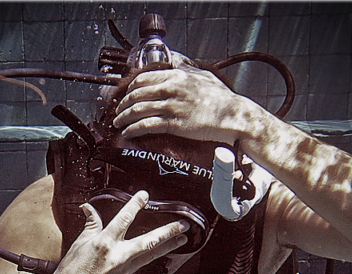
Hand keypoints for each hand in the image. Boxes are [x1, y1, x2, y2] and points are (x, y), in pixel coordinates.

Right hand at [43, 191, 188, 273]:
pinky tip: (163, 251)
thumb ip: (90, 225)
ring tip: (183, 238)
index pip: (123, 219)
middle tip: (183, 225)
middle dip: (168, 232)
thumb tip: (88, 208)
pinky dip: (154, 256)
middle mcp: (117, 256)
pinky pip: (143, 264)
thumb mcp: (79, 243)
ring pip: (151, 254)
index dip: (135, 205)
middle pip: (148, 241)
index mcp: (104, 243)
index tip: (144, 195)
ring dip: (169, 246)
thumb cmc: (71, 271)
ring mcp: (124, 269)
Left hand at [113, 67, 248, 143]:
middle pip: (137, 94)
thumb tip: (176, 62)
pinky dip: (133, 129)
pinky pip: (147, 125)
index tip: (125, 95)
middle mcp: (172, 89)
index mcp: (177, 76)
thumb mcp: (204, 76)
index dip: (130, 88)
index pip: (143, 78)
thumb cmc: (222, 99)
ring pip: (138, 110)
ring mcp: (172, 106)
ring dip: (124, 117)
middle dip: (123, 104)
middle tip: (118, 111)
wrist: (234, 116)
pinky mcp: (175, 124)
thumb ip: (187, 68)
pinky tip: (128, 133)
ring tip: (118, 123)